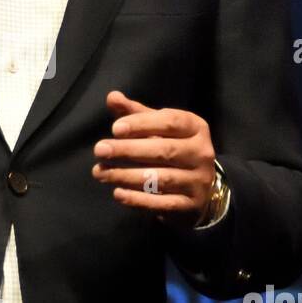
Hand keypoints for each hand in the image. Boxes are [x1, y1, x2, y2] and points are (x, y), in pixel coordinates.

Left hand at [91, 90, 214, 225]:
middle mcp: (201, 153)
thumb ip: (136, 113)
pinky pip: (163, 203)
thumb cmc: (174, 148)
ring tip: (100, 172)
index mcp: (195, 128)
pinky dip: (138, 199)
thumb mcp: (158, 127)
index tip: (115, 128)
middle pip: (164, 151)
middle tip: (99, 150)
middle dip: (128, 150)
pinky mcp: (190, 205)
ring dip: (127, 176)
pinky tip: (117, 194)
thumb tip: (112, 97)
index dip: (142, 124)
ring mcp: (198, 181)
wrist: (201, 186)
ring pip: (161, 179)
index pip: (170, 122)